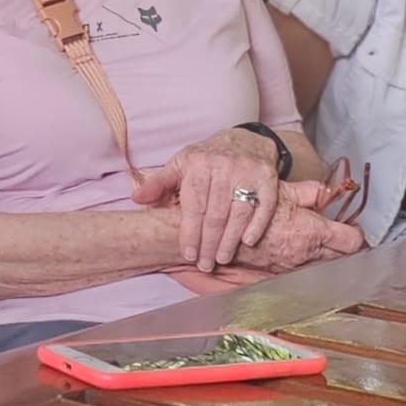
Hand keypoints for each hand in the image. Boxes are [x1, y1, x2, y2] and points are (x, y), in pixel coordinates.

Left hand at [133, 128, 283, 270]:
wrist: (244, 140)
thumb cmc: (207, 158)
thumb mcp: (181, 165)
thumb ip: (159, 183)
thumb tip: (137, 198)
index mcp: (198, 164)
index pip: (194, 204)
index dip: (190, 232)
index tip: (188, 254)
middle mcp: (224, 166)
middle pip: (216, 213)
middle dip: (209, 243)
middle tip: (205, 264)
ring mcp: (248, 172)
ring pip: (239, 212)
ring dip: (230, 240)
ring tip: (221, 258)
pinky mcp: (268, 178)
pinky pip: (264, 205)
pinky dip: (256, 225)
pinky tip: (248, 242)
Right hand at [236, 187, 365, 270]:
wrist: (220, 232)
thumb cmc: (247, 208)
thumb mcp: (281, 190)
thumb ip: (310, 192)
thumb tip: (330, 190)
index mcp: (313, 231)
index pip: (351, 240)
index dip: (356, 233)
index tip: (353, 227)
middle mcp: (306, 253)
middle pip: (341, 256)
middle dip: (343, 245)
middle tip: (339, 232)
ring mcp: (293, 266)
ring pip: (321, 264)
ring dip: (323, 254)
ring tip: (315, 239)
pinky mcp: (280, 273)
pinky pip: (300, 269)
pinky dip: (304, 261)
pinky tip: (296, 249)